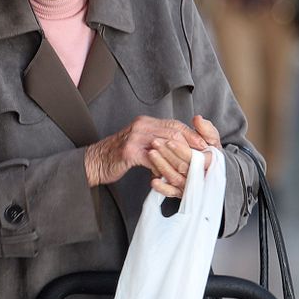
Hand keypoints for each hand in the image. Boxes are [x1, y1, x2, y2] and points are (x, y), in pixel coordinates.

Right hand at [86, 116, 207, 190]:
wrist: (94, 163)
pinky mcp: (129, 151)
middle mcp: (141, 126)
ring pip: (166, 145)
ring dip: (179, 159)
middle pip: (174, 132)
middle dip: (190, 146)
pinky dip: (163, 169)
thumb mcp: (139, 144)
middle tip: (201, 159)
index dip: (191, 135)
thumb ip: (155, 142)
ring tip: (189, 169)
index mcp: (145, 122)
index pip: (175, 124)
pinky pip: (153, 160)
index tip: (203, 146)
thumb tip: (177, 148)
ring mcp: (135, 137)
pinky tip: (167, 176)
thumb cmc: (117, 156)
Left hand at [147, 115, 222, 199]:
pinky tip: (153, 181)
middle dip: (168, 154)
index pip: (194, 157)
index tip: (169, 140)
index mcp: (210, 162)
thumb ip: (206, 129)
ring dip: (162, 166)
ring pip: (175, 178)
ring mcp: (191, 186)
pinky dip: (163, 188)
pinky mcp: (182, 192)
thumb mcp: (212, 140)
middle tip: (154, 142)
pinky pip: (171, 193)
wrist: (212, 171)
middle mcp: (201, 176)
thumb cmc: (210, 153)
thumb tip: (197, 119)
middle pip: (183, 167)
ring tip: (150, 153)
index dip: (181, 149)